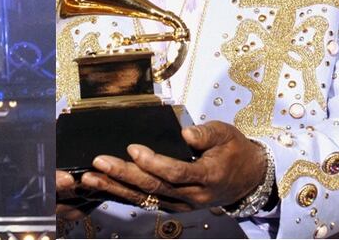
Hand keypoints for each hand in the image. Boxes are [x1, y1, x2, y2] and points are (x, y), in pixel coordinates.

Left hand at [82, 121, 267, 211]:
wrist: (248, 179)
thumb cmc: (235, 152)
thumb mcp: (226, 134)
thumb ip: (205, 133)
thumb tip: (184, 133)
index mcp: (207, 177)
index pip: (175, 172)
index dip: (153, 162)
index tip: (133, 148)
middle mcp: (192, 196)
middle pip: (153, 187)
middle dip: (123, 175)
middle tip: (99, 163)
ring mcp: (182, 204)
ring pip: (145, 198)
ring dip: (115, 188)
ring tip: (90, 179)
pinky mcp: (174, 205)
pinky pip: (147, 201)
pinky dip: (124, 195)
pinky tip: (105, 188)